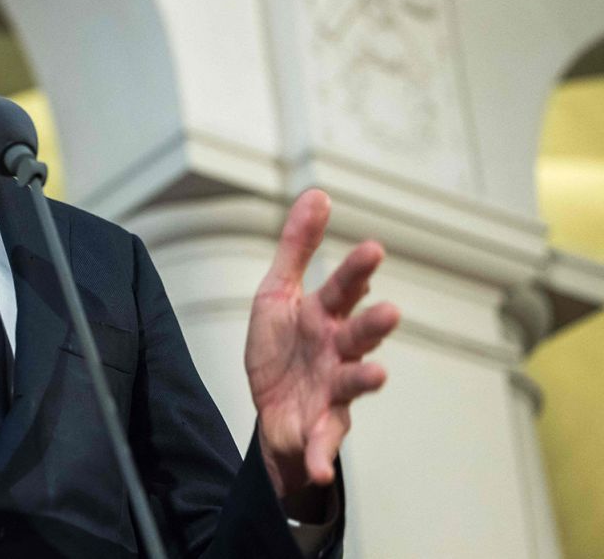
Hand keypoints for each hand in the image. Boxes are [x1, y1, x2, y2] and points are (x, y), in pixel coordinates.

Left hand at [245, 189, 399, 497]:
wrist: (272, 411)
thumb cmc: (282, 347)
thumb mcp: (277, 293)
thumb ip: (297, 246)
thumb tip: (318, 193)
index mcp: (325, 317)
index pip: (343, 289)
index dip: (356, 271)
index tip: (372, 249)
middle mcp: (337, 352)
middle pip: (358, 334)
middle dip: (373, 324)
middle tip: (390, 312)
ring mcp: (333, 391)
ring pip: (353, 383)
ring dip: (365, 380)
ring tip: (377, 375)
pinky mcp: (320, 429)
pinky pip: (322, 444)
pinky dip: (321, 457)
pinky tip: (319, 468)